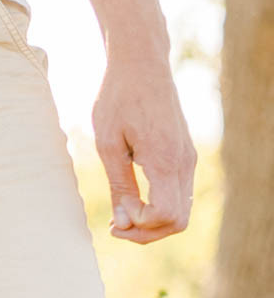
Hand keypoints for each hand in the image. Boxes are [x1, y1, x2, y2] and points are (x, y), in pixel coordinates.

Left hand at [93, 52, 195, 243]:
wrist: (141, 65)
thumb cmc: (118, 99)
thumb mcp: (108, 141)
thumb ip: (119, 183)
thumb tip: (122, 222)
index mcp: (165, 161)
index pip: (165, 215)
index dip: (140, 224)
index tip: (113, 217)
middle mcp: (184, 164)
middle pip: (178, 221)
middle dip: (146, 232)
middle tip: (114, 227)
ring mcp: (188, 161)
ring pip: (182, 211)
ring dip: (153, 222)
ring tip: (120, 215)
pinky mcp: (185, 156)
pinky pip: (179, 194)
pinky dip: (159, 207)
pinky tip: (133, 200)